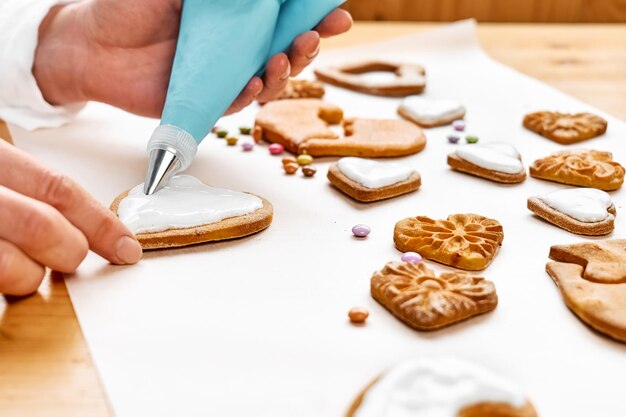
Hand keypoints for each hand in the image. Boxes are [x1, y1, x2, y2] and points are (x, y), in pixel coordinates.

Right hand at [0, 141, 141, 295]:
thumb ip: (29, 189)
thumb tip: (83, 225)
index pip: (59, 189)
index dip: (101, 223)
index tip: (128, 247)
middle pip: (44, 227)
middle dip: (70, 251)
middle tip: (67, 257)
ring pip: (16, 267)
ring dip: (32, 275)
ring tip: (22, 267)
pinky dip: (9, 285)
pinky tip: (5, 274)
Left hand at [33, 0, 351, 116]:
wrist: (92, 45)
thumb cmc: (129, 7)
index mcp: (235, 17)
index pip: (283, 17)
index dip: (313, 15)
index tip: (336, 12)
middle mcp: (236, 47)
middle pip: (287, 50)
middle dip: (309, 45)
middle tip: (314, 36)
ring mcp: (224, 75)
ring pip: (270, 80)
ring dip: (285, 72)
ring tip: (281, 58)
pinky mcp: (207, 100)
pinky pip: (237, 102)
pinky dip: (250, 94)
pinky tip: (252, 82)